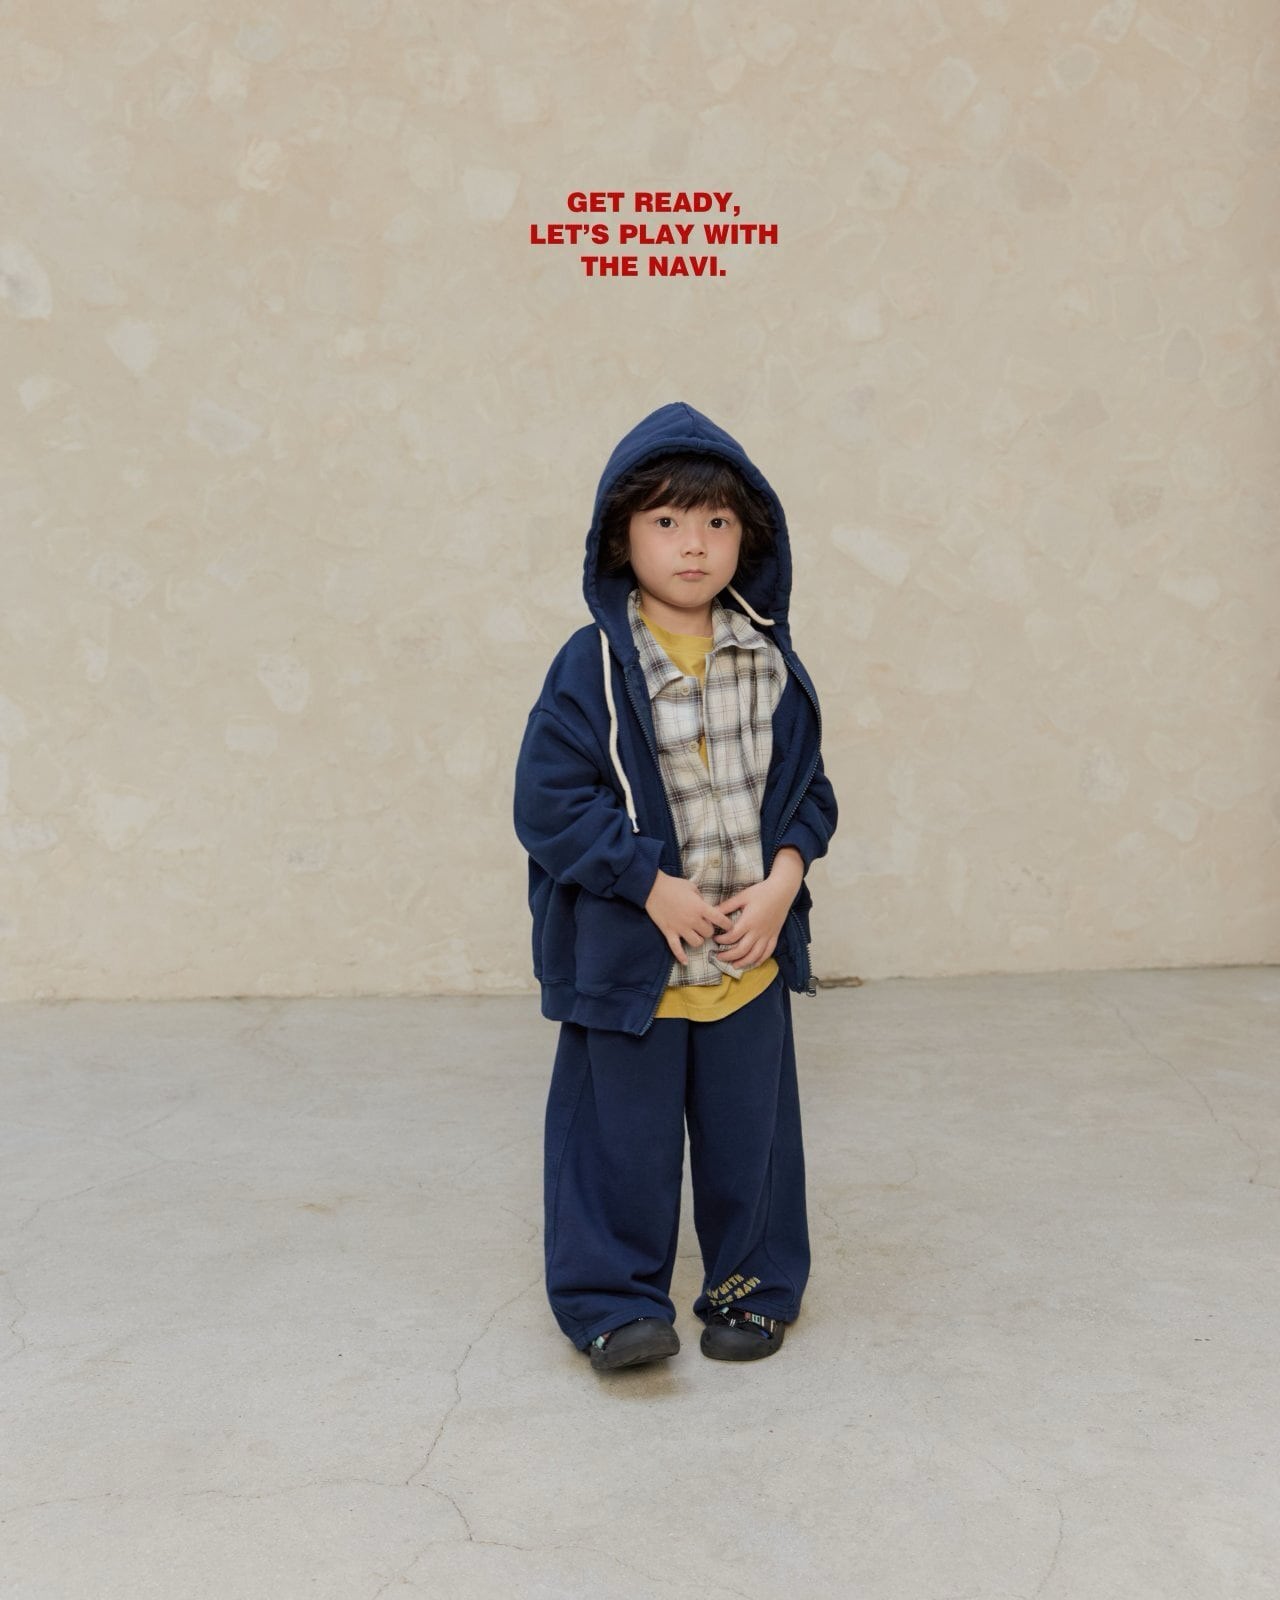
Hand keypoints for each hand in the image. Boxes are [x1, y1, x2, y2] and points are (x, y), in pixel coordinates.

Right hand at [644, 870, 735, 964]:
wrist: (652, 888)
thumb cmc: (673, 885)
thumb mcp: (692, 887)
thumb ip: (701, 899)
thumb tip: (706, 907)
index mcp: (700, 907)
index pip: (720, 920)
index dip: (727, 924)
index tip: (729, 926)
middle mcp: (692, 920)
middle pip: (708, 933)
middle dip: (709, 930)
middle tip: (705, 926)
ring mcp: (680, 928)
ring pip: (696, 943)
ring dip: (698, 940)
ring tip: (696, 935)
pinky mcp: (669, 932)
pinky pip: (676, 949)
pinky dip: (681, 957)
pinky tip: (685, 962)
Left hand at [710, 848, 804, 970]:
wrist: (782, 890)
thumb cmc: (761, 891)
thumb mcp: (742, 896)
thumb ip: (727, 906)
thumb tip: (712, 911)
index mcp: (748, 921)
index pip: (732, 937)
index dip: (721, 940)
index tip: (715, 938)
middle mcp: (758, 931)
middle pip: (742, 950)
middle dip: (728, 956)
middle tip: (719, 957)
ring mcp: (768, 935)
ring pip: (755, 955)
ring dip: (743, 962)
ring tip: (733, 965)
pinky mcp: (775, 936)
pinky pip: (768, 953)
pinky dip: (760, 960)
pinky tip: (752, 964)